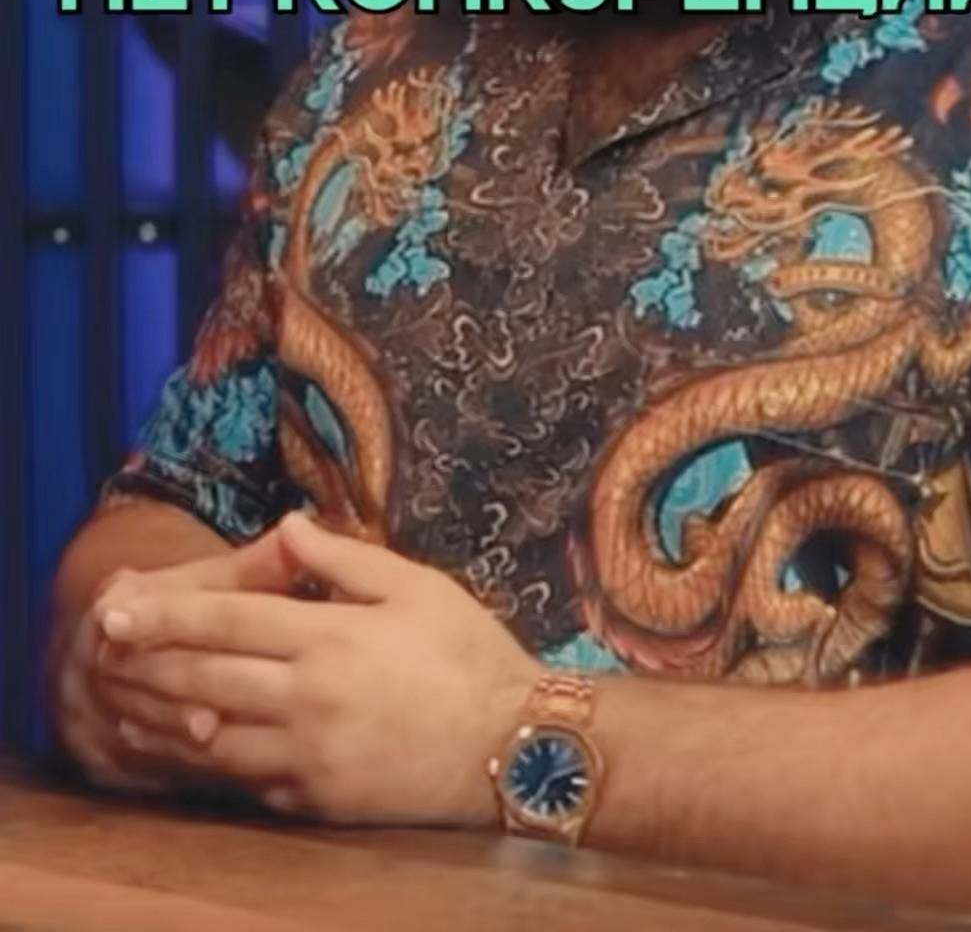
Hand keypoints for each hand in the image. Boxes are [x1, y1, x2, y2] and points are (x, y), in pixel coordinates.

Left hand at [97, 513, 540, 827]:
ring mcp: (310, 757)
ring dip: (161, 721)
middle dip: (146, 664)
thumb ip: (342, 557)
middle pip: (204, 681)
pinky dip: (209, 766)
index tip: (118, 610)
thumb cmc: (468, 652)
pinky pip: (247, 783)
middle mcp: (308, 700)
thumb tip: (286, 526)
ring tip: (123, 704)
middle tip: (101, 653)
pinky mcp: (318, 800)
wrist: (512, 744)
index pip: (226, 621)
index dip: (165, 615)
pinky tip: (187, 751)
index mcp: (329, 638)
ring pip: (213, 740)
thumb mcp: (415, 585)